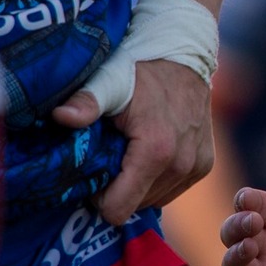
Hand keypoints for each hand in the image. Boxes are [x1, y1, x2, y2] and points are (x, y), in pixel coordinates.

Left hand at [54, 57, 213, 225]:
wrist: (184, 55)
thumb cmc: (140, 69)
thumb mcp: (108, 81)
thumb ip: (86, 102)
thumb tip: (60, 116)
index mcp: (155, 151)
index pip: (118, 210)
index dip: (100, 196)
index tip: (96, 171)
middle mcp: (181, 165)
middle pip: (135, 206)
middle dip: (120, 188)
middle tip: (112, 156)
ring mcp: (196, 167)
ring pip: (154, 200)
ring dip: (139, 185)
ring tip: (130, 153)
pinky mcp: (205, 165)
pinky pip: (172, 190)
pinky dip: (158, 179)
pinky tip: (150, 153)